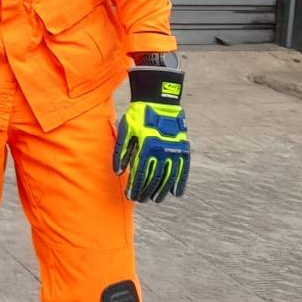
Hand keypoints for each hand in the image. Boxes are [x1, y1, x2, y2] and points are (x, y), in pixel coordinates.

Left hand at [113, 65, 189, 202]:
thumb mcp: (126, 131)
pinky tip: (176, 193)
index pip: (140, 173)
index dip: (135, 186)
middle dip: (146, 191)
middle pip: (154, 178)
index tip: (131, 196)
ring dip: (162, 190)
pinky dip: (180, 182)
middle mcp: (162, 150)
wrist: (159, 101)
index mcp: (146, 146)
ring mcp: (175, 150)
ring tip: (156, 199)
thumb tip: (118, 172)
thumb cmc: (138, 116)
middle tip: (141, 199)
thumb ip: (121, 152)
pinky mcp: (184, 148)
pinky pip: (183, 170)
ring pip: (169, 177)